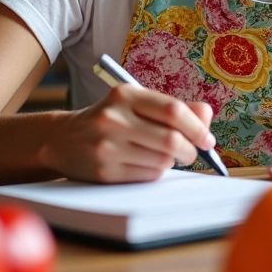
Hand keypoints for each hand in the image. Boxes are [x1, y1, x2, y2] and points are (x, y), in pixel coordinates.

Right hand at [41, 85, 214, 182]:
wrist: (63, 139)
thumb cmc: (111, 119)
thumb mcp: (137, 103)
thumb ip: (174, 107)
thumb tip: (206, 115)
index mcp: (126, 94)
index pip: (173, 110)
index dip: (197, 127)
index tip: (208, 139)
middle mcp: (114, 118)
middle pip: (170, 139)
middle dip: (190, 150)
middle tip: (193, 152)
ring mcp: (107, 146)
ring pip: (161, 161)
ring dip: (172, 162)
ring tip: (164, 156)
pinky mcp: (104, 172)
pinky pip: (147, 176)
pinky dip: (156, 172)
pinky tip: (147, 164)